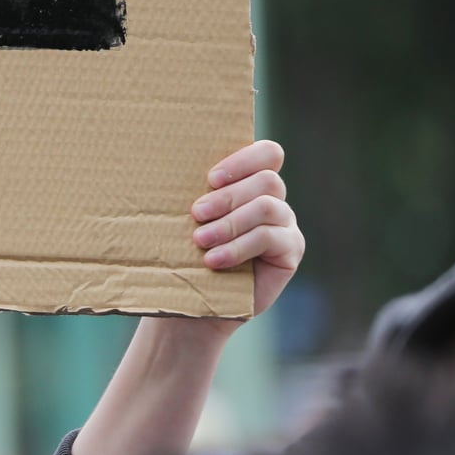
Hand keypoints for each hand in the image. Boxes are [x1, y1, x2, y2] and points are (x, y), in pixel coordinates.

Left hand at [191, 139, 302, 315]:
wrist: (200, 301)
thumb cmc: (189, 253)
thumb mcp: (191, 220)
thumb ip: (196, 195)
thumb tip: (164, 171)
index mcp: (253, 182)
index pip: (268, 154)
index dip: (242, 161)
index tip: (210, 179)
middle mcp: (275, 199)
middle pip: (266, 180)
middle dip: (228, 196)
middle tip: (196, 213)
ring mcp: (286, 223)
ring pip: (266, 207)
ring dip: (229, 223)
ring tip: (200, 240)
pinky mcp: (291, 249)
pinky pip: (270, 238)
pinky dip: (238, 247)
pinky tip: (214, 260)